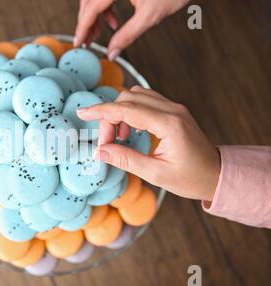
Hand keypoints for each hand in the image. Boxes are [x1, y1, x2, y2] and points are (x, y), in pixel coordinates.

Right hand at [74, 0, 189, 59]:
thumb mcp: (150, 16)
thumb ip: (128, 36)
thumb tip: (112, 54)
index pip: (91, 9)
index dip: (83, 28)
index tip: (79, 43)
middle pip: (89, 1)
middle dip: (88, 23)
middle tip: (89, 42)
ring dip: (95, 15)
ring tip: (103, 33)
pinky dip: (105, 7)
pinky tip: (115, 21)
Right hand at [77, 86, 220, 201]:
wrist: (216, 174)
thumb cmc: (190, 178)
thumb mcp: (155, 174)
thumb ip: (125, 159)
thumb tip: (99, 152)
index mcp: (169, 124)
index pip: (127, 109)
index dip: (101, 111)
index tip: (82, 113)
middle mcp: (172, 110)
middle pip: (128, 98)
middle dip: (110, 117)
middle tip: (106, 144)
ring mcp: (174, 108)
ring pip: (136, 96)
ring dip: (119, 112)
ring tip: (118, 138)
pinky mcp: (173, 111)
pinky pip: (145, 101)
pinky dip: (130, 112)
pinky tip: (129, 131)